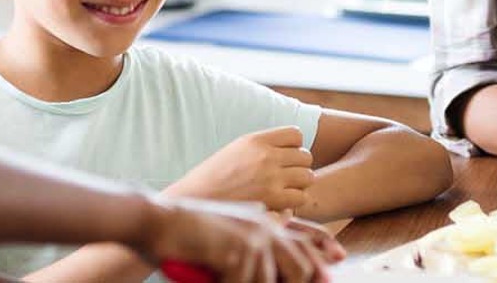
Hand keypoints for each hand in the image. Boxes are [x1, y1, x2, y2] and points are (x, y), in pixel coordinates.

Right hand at [138, 196, 342, 282]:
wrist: (157, 220)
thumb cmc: (188, 235)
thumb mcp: (229, 240)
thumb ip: (254, 250)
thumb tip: (273, 273)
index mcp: (264, 221)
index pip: (305, 236)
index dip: (323, 249)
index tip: (339, 258)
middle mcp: (264, 226)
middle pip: (302, 265)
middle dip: (301, 282)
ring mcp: (253, 236)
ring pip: (278, 279)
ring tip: (230, 280)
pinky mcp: (238, 249)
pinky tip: (220, 281)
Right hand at [168, 127, 315, 212]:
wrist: (196, 201)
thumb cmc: (213, 178)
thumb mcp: (235, 150)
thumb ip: (260, 146)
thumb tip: (288, 146)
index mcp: (256, 140)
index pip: (295, 134)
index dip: (293, 147)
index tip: (283, 158)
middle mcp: (266, 155)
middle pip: (305, 156)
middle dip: (298, 167)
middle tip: (285, 178)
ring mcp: (271, 177)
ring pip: (307, 177)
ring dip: (299, 185)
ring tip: (283, 191)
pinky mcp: (273, 199)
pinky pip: (301, 196)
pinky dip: (294, 202)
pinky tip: (280, 204)